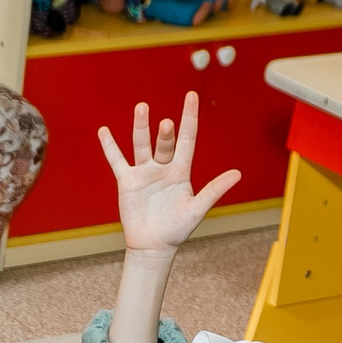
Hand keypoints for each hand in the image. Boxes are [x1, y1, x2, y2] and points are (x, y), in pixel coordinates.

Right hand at [96, 94, 240, 253]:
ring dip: (141, 127)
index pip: (187, 138)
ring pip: (142, 145)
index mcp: (181, 171)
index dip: (189, 117)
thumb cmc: (178, 229)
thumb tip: (238, 174)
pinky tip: (104, 131)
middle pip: (165, 143)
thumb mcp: (197, 208)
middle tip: (167, 124)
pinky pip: (117, 161)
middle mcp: (163, 168)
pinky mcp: (127, 182)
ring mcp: (144, 173)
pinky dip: (110, 147)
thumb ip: (215, 190)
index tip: (191, 96)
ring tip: (142, 108)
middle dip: (165, 132)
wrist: (154, 246)